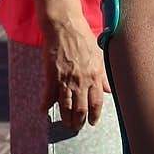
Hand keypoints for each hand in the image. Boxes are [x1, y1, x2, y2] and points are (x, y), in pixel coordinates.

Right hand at [41, 13, 107, 132]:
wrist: (64, 26)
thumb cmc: (82, 38)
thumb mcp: (98, 56)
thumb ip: (103, 75)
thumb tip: (109, 90)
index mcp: (95, 75)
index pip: (96, 102)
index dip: (94, 115)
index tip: (92, 122)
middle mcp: (82, 80)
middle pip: (81, 108)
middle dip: (79, 121)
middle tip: (76, 127)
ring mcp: (66, 79)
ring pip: (66, 106)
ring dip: (65, 118)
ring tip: (65, 124)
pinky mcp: (52, 75)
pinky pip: (49, 95)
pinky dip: (45, 104)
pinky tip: (44, 111)